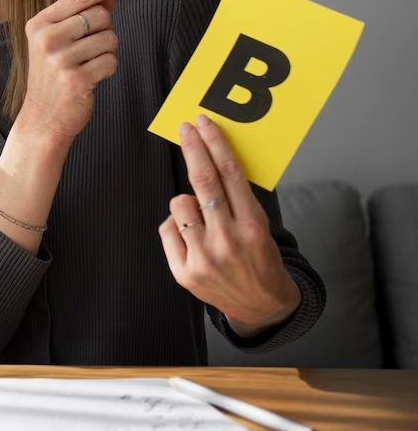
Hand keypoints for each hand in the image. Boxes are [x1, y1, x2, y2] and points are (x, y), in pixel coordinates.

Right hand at [17, 0, 140, 144]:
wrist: (43, 118)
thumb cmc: (53, 76)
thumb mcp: (59, 40)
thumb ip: (83, 13)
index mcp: (40, 23)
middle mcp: (47, 38)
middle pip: (100, 15)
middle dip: (104, 30)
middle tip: (88, 48)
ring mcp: (60, 59)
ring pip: (109, 39)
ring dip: (106, 52)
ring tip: (86, 65)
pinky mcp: (76, 79)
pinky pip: (111, 62)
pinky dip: (107, 69)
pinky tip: (90, 78)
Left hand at [158, 115, 301, 337]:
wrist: (261, 306)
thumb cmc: (260, 259)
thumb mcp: (262, 227)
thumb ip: (238, 200)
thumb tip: (212, 162)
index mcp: (252, 225)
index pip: (230, 173)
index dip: (214, 144)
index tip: (203, 124)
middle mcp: (227, 240)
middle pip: (203, 181)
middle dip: (193, 148)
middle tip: (186, 129)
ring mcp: (204, 258)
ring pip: (179, 203)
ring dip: (187, 202)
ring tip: (202, 219)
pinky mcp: (184, 272)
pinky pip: (168, 229)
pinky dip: (177, 226)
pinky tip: (192, 237)